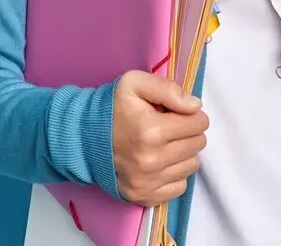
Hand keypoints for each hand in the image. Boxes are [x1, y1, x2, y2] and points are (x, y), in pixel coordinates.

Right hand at [111, 70, 208, 205]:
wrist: (82, 138)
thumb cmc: (111, 108)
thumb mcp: (135, 83)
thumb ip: (168, 89)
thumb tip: (195, 106)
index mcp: (152, 130)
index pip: (198, 123)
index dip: (193, 114)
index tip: (179, 113)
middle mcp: (152, 160)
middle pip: (197, 145)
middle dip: (189, 132)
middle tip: (172, 127)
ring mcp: (148, 181)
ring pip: (191, 165)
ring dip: (184, 153)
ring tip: (166, 144)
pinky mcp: (144, 196)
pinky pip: (179, 187)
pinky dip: (175, 174)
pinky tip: (162, 162)